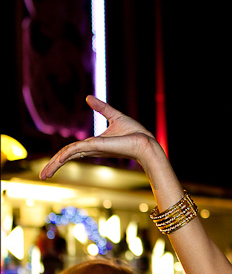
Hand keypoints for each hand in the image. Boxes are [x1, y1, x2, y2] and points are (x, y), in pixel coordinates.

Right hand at [40, 95, 159, 179]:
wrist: (146, 142)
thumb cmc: (135, 133)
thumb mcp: (114, 116)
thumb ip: (101, 108)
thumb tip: (88, 97)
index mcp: (93, 144)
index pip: (72, 150)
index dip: (60, 156)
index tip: (51, 165)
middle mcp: (91, 148)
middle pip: (67, 156)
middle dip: (53, 165)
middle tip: (42, 176)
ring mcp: (93, 148)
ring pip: (68, 155)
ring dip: (54, 165)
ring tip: (43, 176)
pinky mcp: (97, 146)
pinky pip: (76, 150)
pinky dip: (65, 156)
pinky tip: (56, 162)